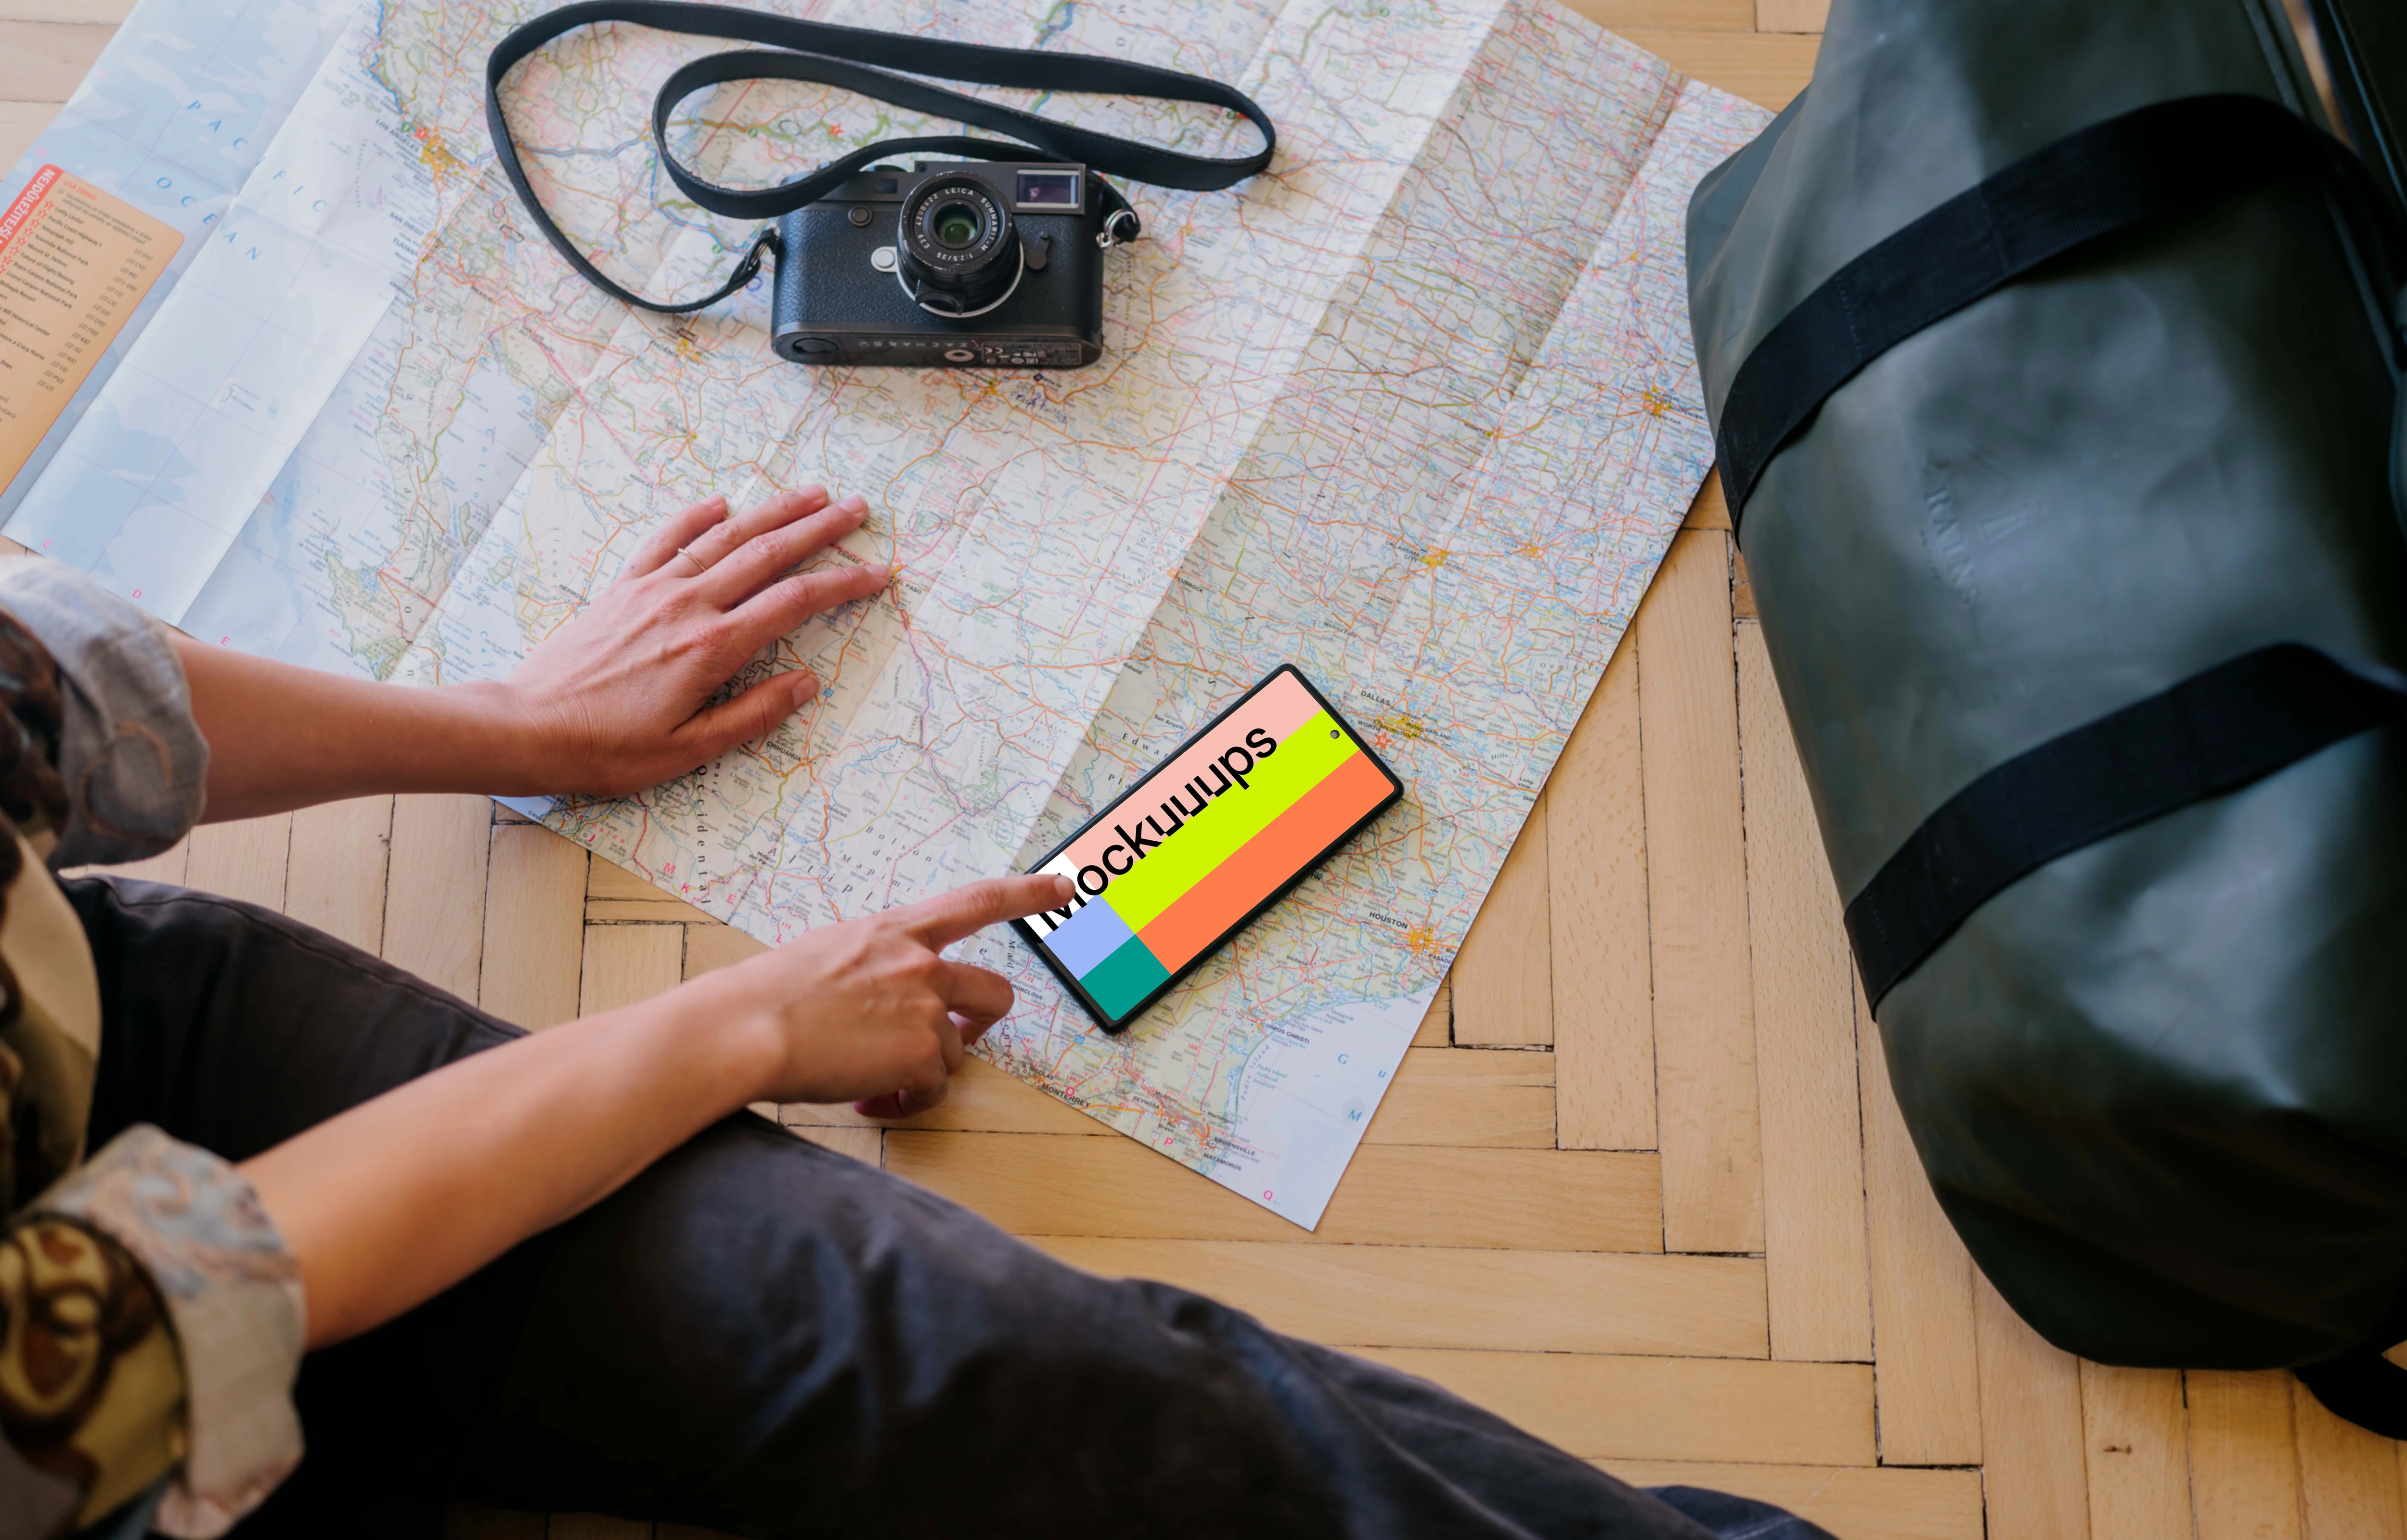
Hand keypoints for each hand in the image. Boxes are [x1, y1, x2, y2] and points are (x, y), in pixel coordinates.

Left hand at [497, 487, 890, 796]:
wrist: (527, 728)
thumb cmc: (608, 749)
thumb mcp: (690, 749)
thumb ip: (754, 714)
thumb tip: (806, 682)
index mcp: (711, 648)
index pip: (794, 603)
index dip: (842, 584)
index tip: (878, 573)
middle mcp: (687, 606)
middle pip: (767, 554)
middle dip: (819, 529)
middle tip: (858, 509)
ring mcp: (653, 590)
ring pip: (724, 537)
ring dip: (772, 512)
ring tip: (811, 494)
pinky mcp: (623, 589)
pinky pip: (666, 540)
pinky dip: (695, 517)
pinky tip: (720, 502)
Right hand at [707, 874, 1075, 1117]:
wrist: (746, 1028)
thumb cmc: (765, 995)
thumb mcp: (824, 955)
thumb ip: (869, 966)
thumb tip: (878, 999)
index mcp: (894, 929)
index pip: (975, 901)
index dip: (1025, 893)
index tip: (1062, 887)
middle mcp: (920, 963)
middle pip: (995, 992)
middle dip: (981, 1022)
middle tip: (953, 1041)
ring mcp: (925, 1009)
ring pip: (955, 1053)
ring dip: (922, 1072)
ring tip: (872, 1080)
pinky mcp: (920, 1055)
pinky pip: (931, 1090)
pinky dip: (907, 1102)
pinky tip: (871, 1100)